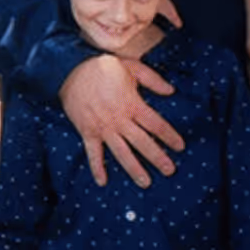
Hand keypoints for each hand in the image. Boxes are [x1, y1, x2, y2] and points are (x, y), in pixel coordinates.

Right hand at [58, 54, 183, 186]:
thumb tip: (171, 91)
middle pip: (142, 142)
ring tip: (146, 182)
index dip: (170, 136)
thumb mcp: (132, 67)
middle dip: (157, 158)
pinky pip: (93, 153)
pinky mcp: (87, 132)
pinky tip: (103, 181)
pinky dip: (97, 167)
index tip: (180, 147)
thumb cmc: (102, 67)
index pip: (156, 124)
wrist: (69, 70)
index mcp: (132, 104)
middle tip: (170, 171)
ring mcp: (102, 128)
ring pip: (121, 152)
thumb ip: (153, 79)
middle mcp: (118, 119)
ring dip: (134, 168)